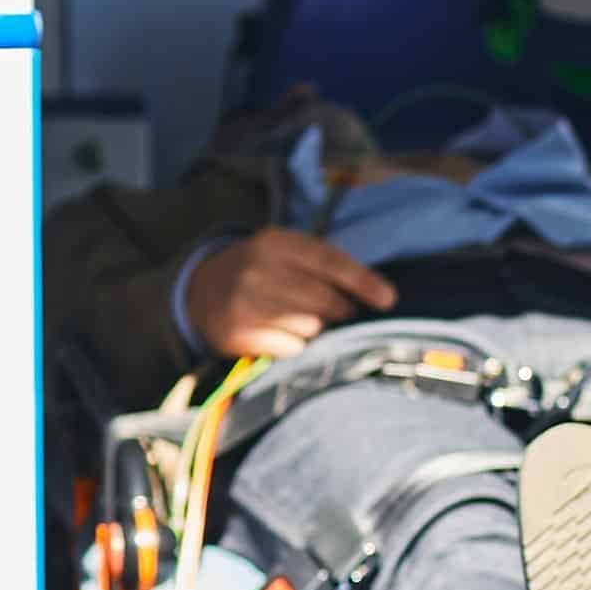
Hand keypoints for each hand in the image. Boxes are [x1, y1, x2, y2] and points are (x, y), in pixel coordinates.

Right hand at [183, 227, 394, 358]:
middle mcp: (257, 268)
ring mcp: (243, 301)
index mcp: (276, 242)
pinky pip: (290, 348)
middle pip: (323, 299)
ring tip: (306, 322)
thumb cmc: (263, 271)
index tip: (389, 300)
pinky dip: (296, 346)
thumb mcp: (287, 253)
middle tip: (340, 313)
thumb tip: (380, 297)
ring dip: (318, 330)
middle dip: (341, 311)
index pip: (330, 261)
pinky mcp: (234, 332)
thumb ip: (326, 267)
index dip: (363, 281)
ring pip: (309, 326)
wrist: (201, 288)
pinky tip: (285, 336)